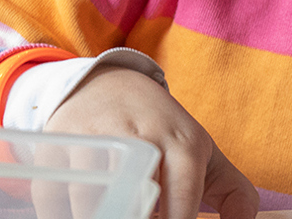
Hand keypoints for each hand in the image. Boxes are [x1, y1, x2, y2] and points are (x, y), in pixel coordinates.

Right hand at [42, 65, 258, 218]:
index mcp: (183, 147)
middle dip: (135, 217)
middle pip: (136, 205)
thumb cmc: (162, 132)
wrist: (107, 85)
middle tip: (137, 218)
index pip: (182, 208)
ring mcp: (97, 140)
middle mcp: (142, 140)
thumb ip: (236, 196)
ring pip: (93, 203)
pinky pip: (54, 196)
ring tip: (115, 213)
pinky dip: (62, 213)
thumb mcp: (205, 156)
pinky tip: (81, 213)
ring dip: (100, 216)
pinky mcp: (60, 144)